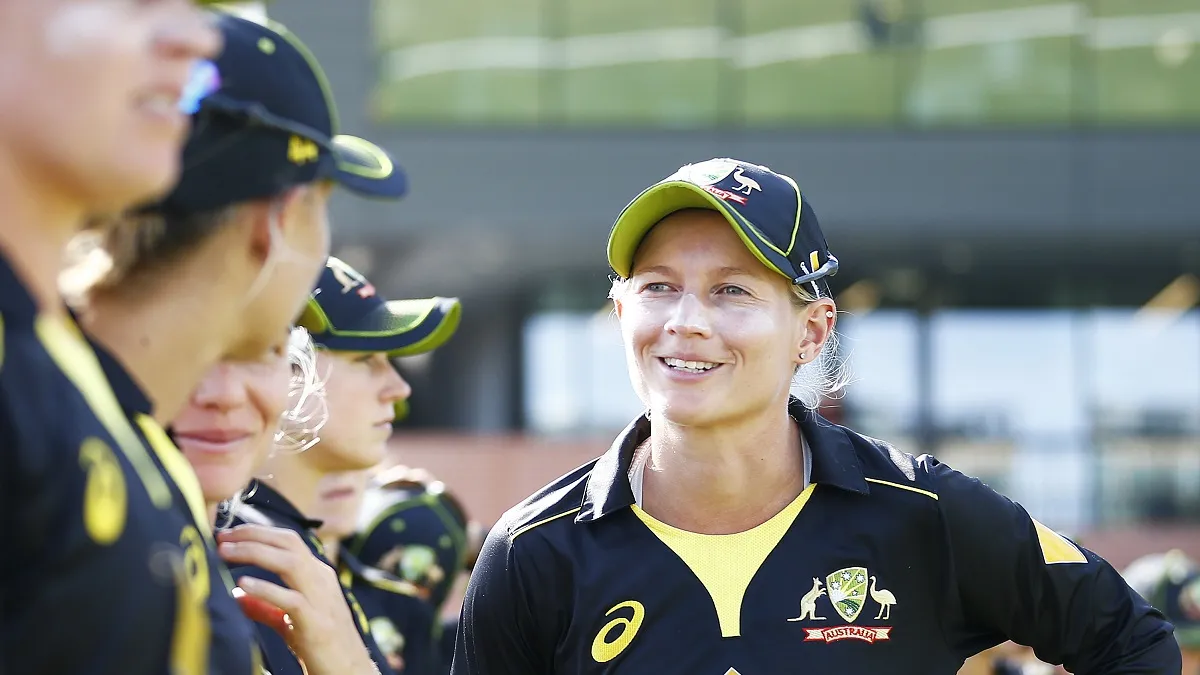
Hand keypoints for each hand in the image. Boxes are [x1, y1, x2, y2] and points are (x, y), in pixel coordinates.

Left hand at [217, 525, 379, 674]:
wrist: (347, 669)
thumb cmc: (320, 644)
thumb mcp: (289, 619)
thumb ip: (265, 606)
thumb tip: (237, 597)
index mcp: (317, 574)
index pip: (288, 539)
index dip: (257, 532)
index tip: (228, 533)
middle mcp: (320, 579)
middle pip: (288, 542)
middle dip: (253, 534)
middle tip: (222, 536)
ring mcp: (320, 599)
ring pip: (290, 562)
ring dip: (254, 552)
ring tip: (226, 552)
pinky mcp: (316, 622)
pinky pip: (290, 599)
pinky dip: (266, 589)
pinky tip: (243, 585)